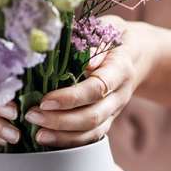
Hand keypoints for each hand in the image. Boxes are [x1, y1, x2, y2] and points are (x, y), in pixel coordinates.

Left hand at [0, 17, 155, 148]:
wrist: (138, 54)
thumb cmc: (114, 37)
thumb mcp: (106, 28)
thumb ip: (93, 41)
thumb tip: (80, 58)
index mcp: (120, 69)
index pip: (97, 88)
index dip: (71, 98)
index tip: (45, 99)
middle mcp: (120, 94)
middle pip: (94, 116)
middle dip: (61, 120)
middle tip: (32, 115)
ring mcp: (115, 110)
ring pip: (93, 131)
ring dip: (64, 136)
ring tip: (36, 133)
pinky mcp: (107, 119)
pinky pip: (91, 137)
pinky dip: (69, 142)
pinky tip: (47, 139)